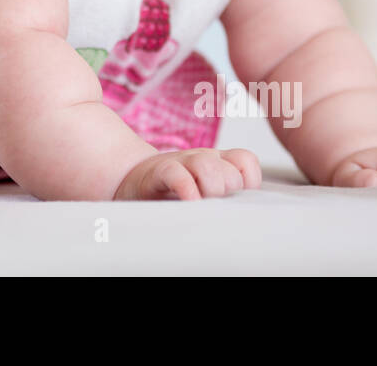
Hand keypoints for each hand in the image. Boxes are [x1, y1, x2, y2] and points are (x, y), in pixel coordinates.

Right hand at [113, 148, 261, 200]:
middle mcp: (201, 159)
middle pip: (230, 172)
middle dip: (227, 194)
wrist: (128, 178)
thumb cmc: (169, 191)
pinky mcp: (159, 171)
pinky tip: (187, 202)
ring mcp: (180, 162)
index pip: (246, 161)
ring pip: (207, 166)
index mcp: (215, 162)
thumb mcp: (201, 190)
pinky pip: (178, 175)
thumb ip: (222, 196)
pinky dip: (187, 190)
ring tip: (199, 205)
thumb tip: (243, 218)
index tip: (235, 199)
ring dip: (209, 190)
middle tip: (213, 206)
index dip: (248, 182)